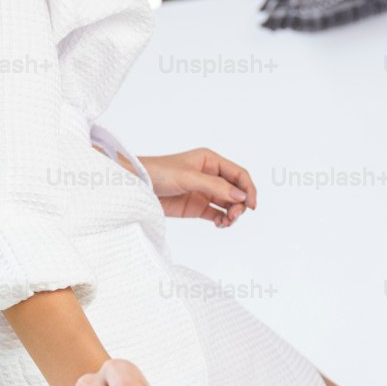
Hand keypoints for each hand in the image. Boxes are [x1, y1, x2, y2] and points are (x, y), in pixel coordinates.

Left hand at [136, 147, 256, 227]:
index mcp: (210, 161)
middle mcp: (210, 175)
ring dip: (232, 214)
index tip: (251, 205)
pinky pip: (216, 214)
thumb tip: (240, 196)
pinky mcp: (196, 206)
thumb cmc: (158, 173)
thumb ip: (215, 186)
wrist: (135, 185)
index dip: (248, 188)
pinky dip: (222, 220)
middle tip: (234, 216)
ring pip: (228, 204)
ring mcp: (204, 192)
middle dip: (240, 204)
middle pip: (236, 191)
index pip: (238, 174)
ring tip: (226, 222)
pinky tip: (219, 224)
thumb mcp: (188, 177)